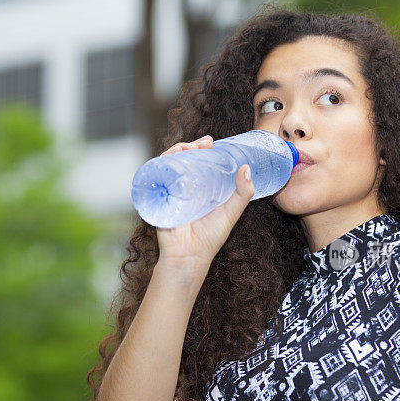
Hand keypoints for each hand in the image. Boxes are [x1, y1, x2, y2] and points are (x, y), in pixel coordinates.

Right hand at [155, 135, 254, 268]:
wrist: (189, 257)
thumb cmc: (209, 239)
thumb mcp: (230, 213)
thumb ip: (242, 194)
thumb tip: (246, 168)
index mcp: (199, 189)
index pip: (197, 162)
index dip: (201, 149)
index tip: (211, 143)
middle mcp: (182, 188)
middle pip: (181, 159)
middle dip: (189, 146)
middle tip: (203, 144)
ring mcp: (168, 192)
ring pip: (167, 164)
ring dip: (175, 151)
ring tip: (187, 148)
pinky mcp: (157, 198)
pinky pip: (154, 177)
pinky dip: (159, 165)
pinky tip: (169, 158)